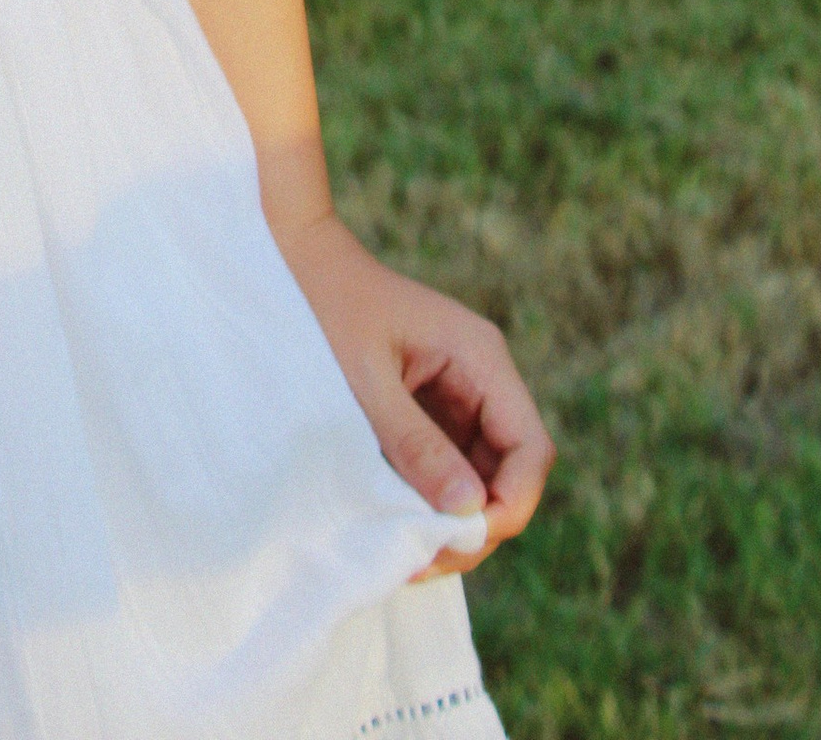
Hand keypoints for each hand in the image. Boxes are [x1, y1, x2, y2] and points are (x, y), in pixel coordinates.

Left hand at [274, 212, 553, 569]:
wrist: (291, 259)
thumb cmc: (326, 305)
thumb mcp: (365, 379)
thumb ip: (415, 442)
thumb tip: (468, 510)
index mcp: (480, 358)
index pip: (530, 448)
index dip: (511, 504)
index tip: (464, 539)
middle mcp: (481, 379)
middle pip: (509, 473)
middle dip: (476, 524)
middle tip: (421, 561)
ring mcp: (457, 397)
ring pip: (479, 478)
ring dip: (451, 519)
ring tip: (404, 552)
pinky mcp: (429, 411)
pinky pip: (447, 467)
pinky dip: (428, 500)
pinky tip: (394, 524)